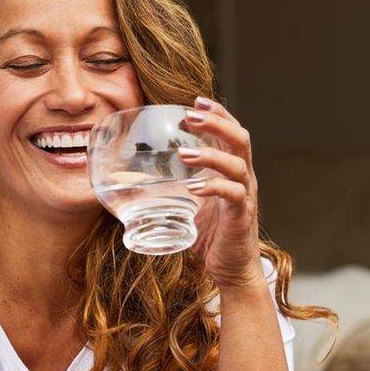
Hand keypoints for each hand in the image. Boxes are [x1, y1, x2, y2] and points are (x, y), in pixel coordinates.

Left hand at [179, 97, 264, 290]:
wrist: (233, 270)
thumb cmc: (210, 236)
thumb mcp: (186, 205)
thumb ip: (166, 188)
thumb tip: (125, 179)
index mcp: (232, 170)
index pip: (231, 132)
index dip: (217, 113)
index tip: (195, 100)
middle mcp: (242, 178)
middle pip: (239, 138)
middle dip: (216, 122)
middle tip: (191, 114)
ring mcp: (245, 196)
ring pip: (237, 164)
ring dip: (210, 154)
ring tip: (184, 154)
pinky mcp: (241, 216)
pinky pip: (233, 195)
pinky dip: (213, 187)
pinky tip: (194, 186)